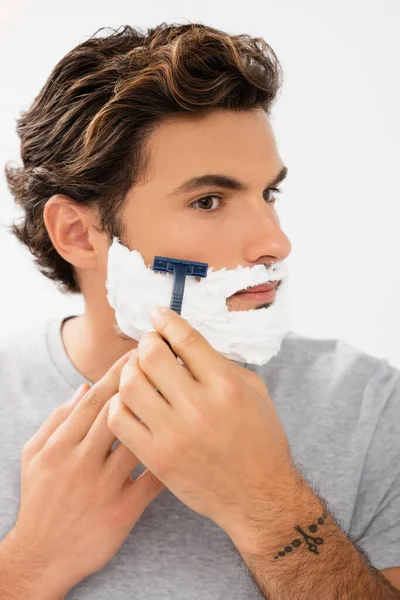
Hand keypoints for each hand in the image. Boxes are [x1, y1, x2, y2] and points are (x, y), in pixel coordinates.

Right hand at [9, 351, 163, 595]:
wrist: (44, 554)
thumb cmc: (41, 499)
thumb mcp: (36, 455)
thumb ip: (58, 419)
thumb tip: (84, 388)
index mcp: (60, 445)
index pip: (93, 400)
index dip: (116, 373)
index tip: (135, 353)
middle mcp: (81, 462)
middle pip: (116, 412)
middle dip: (141, 383)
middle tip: (162, 360)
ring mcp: (103, 487)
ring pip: (137, 441)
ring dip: (158, 415)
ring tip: (179, 392)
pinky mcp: (122, 511)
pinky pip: (151, 480)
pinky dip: (167, 458)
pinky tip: (183, 438)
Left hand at [107, 307, 297, 543]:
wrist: (259, 496)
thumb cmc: (260, 440)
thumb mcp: (255, 392)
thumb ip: (222, 364)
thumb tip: (185, 343)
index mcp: (226, 386)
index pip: (186, 339)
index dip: (166, 320)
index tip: (158, 315)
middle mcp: (198, 407)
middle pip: (151, 356)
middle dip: (147, 343)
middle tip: (150, 347)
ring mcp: (173, 434)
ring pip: (129, 384)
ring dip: (130, 371)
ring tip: (139, 373)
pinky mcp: (156, 458)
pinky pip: (119, 419)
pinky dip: (119, 403)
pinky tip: (131, 402)